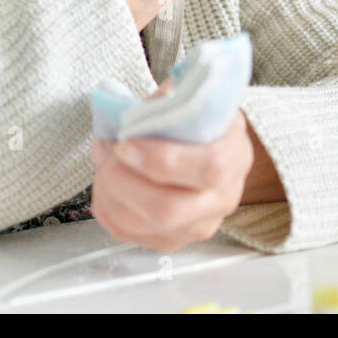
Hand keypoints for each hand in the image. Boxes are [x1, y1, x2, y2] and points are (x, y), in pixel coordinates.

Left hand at [89, 100, 253, 251]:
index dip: (160, 159)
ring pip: (143, 226)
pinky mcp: (172, 240)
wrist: (208, 146)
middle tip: (107, 153)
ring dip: (109, 194)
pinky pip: (129, 235)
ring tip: (102, 162)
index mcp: (235, 157)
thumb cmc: (196, 120)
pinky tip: (105, 184)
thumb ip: (168, 102)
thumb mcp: (192, 97)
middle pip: (168, 210)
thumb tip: (131, 114)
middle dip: (123, 181)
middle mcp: (222, 199)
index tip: (125, 142)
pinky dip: (107, 209)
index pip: (207, 168)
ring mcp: (197, 226)